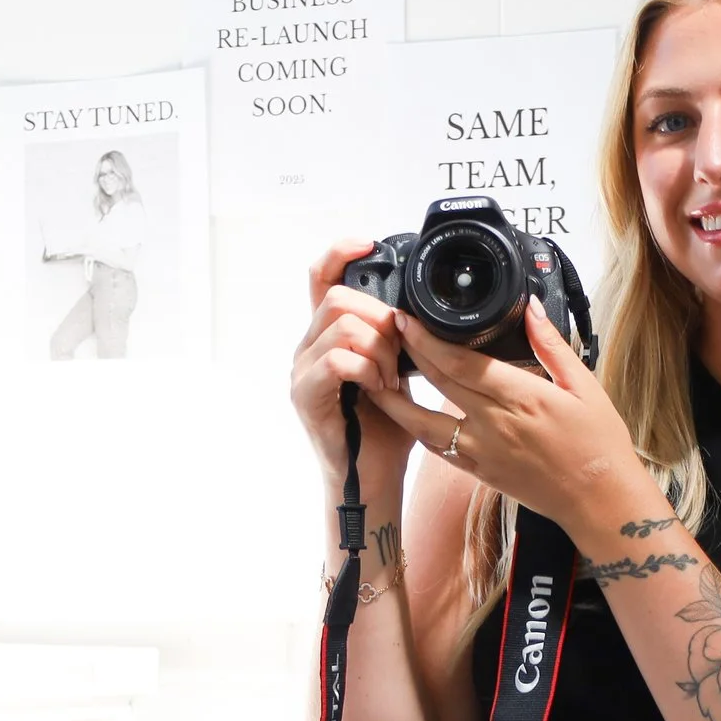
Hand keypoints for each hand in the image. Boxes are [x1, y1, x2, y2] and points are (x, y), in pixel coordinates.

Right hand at [291, 236, 415, 486]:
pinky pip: (337, 360)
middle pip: (337, 297)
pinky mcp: (305, 396)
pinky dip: (368, 369)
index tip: (368, 244)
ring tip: (392, 378)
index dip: (340, 253)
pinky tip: (381, 389)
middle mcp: (308, 347)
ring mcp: (302, 371)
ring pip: (341, 325)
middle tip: (400, 354)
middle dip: (379, 317)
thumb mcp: (397, 371)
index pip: (320, 278)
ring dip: (379, 347)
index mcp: (328, 336)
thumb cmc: (386, 429)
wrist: (374, 476)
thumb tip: (418, 312)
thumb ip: (397, 340)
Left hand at [368, 299, 657, 545]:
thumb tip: (530, 308)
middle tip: (386, 330)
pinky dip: (415, 428)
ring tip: (374, 375)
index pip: (461, 363)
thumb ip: (552, 345)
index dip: (426, 340)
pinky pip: (437, 448)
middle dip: (408, 354)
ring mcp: (483, 452)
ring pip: (424, 422)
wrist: (599, 500)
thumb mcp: (585, 386)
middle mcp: (496, 424)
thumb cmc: (599, 443)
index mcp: (523, 397)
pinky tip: (403, 412)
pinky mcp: (479, 472)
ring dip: (395, 399)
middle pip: (437, 384)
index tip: (406, 319)